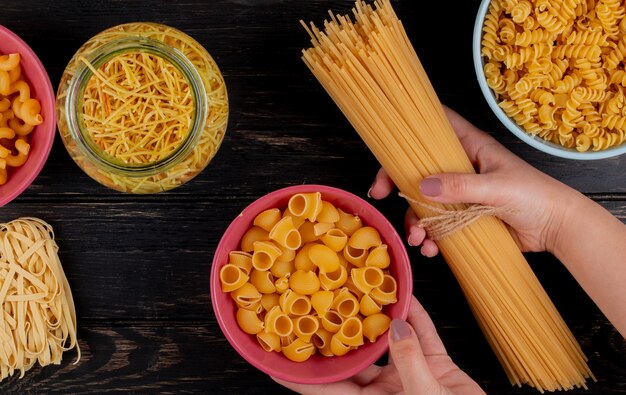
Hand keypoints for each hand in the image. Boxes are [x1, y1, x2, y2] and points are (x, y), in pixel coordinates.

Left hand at [272, 296, 483, 394]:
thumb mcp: (425, 394)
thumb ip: (408, 359)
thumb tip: (398, 324)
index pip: (323, 388)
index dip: (296, 374)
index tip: (273, 355)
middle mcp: (383, 389)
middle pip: (353, 357)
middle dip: (338, 330)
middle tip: (319, 300)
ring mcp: (408, 375)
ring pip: (388, 340)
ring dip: (380, 317)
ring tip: (364, 287)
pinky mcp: (435, 366)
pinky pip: (423, 335)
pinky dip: (418, 315)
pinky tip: (409, 294)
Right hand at [369, 107, 578, 255]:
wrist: (557, 228)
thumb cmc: (534, 195)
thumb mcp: (497, 187)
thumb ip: (461, 186)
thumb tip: (423, 186)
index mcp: (470, 148)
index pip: (434, 129)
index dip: (408, 132)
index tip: (386, 147)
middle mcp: (461, 169)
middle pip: (418, 169)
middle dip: (396, 183)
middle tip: (379, 195)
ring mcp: (461, 195)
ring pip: (425, 203)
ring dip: (415, 221)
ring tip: (418, 240)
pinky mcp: (465, 219)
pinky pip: (438, 226)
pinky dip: (430, 239)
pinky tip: (432, 250)